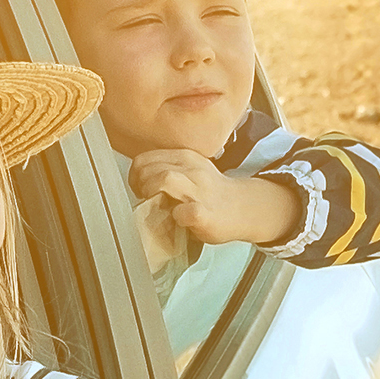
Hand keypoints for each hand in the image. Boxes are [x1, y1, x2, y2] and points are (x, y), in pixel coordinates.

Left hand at [126, 150, 299, 248]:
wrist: (244, 208)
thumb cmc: (212, 194)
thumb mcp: (190, 172)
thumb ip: (168, 170)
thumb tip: (139, 180)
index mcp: (185, 157)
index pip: (145, 158)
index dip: (135, 176)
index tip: (140, 189)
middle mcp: (192, 169)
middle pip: (150, 168)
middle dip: (141, 186)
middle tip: (147, 199)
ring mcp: (200, 191)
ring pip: (165, 179)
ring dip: (152, 194)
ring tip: (157, 206)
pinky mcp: (205, 213)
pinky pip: (184, 212)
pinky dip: (177, 216)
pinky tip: (179, 220)